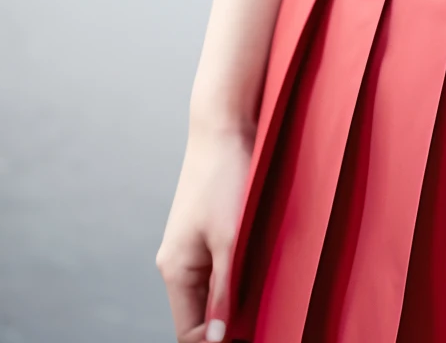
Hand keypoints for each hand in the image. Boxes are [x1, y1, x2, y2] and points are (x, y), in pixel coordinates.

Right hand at [157, 121, 253, 341]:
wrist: (224, 124)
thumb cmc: (224, 176)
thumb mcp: (229, 239)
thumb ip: (224, 291)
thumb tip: (219, 337)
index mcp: (175, 270)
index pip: (188, 332)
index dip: (216, 341)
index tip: (252, 334)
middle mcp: (179, 262)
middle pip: (202, 313)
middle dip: (231, 321)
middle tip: (267, 316)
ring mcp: (194, 246)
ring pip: (216, 290)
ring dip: (239, 295)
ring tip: (270, 289)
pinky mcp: (210, 230)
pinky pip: (223, 266)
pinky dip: (242, 272)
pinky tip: (265, 264)